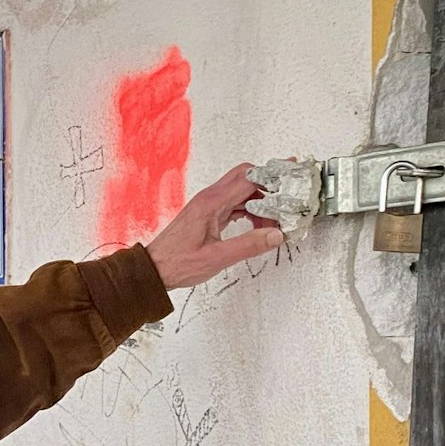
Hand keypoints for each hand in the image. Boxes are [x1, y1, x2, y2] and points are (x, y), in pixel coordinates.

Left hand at [144, 163, 286, 288]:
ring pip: (242, 191)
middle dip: (268, 186)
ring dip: (260, 202)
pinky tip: (257, 226)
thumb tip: (275, 235)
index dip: (271, 180)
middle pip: (246, 177)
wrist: (155, 268)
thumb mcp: (217, 258)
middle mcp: (210, 198)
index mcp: (211, 203)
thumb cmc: (178, 262)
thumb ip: (249, 246)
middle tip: (286, 198)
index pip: (248, 179)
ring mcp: (209, 204)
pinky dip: (250, 210)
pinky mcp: (209, 213)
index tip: (289, 183)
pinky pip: (235, 203)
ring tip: (273, 223)